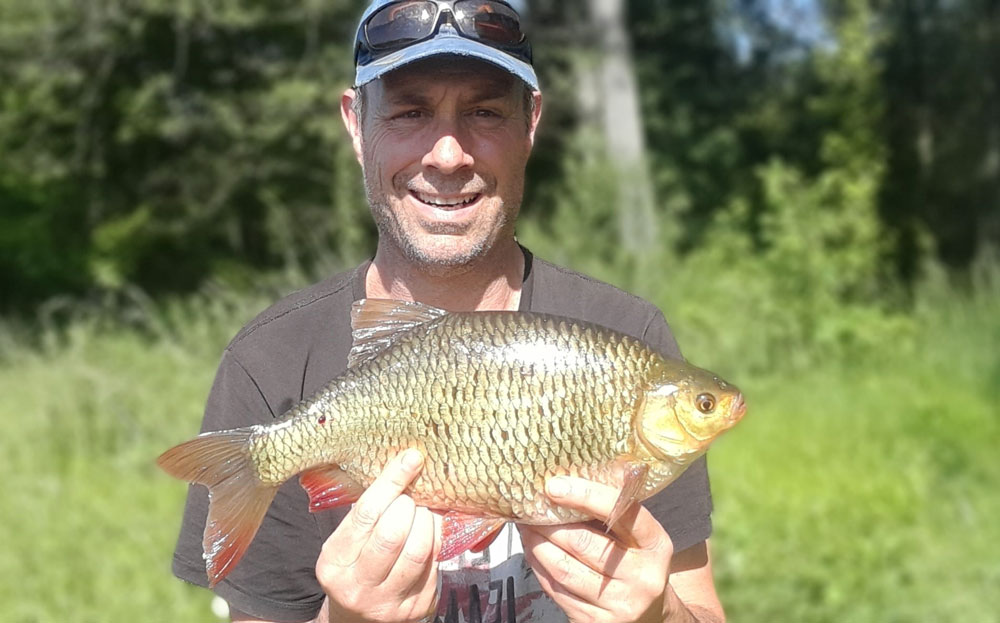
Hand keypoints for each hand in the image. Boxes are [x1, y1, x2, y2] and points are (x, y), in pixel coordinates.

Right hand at [316, 449, 441, 622]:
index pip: (366, 514)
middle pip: (393, 534)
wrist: (359, 619)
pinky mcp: (417, 608)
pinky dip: (437, 540)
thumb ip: (365, 514)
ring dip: (428, 520)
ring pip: (419, 550)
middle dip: (410, 505)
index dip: (391, 482)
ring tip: (424, 511)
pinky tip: (432, 531)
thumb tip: (400, 466)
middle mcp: (358, 587)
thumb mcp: (344, 543)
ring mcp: (389, 602)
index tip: (410, 459)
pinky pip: (435, 564)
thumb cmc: (353, 567)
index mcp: (334, 563)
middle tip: (412, 497)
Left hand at [519, 477, 676, 622]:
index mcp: (656, 545)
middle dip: (549, 523)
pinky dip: (538, 567)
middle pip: (583, 542)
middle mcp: (641, 577)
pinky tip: (533, 552)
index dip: (586, 496)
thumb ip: (615, 508)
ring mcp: (618, 604)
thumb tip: (577, 472)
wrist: (650, 616)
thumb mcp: (640, 536)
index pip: (622, 513)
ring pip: (563, 568)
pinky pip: (556, 590)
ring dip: (536, 544)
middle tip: (529, 507)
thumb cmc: (636, 564)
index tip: (554, 485)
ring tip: (525, 527)